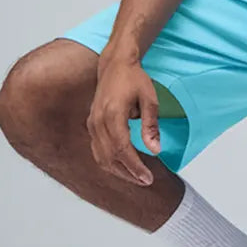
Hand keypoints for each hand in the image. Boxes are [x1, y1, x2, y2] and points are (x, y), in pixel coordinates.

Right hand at [86, 57, 160, 184]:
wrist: (115, 65)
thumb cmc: (134, 79)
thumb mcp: (150, 100)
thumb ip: (151, 126)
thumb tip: (155, 150)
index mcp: (113, 114)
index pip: (122, 149)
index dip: (135, 167)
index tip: (147, 178)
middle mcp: (98, 121)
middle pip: (110, 157)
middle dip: (128, 173)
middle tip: (146, 181)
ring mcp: (92, 124)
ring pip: (101, 157)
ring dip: (118, 171)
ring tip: (136, 177)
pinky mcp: (91, 125)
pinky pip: (97, 150)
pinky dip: (109, 162)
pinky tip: (123, 166)